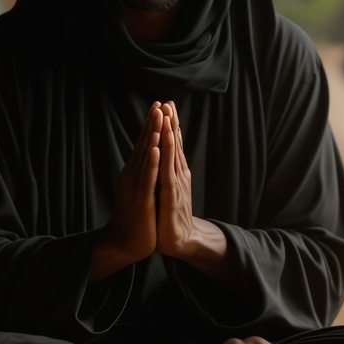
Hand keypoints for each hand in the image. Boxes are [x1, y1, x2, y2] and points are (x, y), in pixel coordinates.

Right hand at [90, 102, 160, 277]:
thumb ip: (144, 171)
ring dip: (152, 136)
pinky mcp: (142, 200)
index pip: (145, 143)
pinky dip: (152, 163)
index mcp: (135, 172)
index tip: (159, 105)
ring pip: (146, 157)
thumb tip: (150, 154)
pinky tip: (156, 149)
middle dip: (152, 123)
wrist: (124, 243)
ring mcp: (136, 187)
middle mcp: (133, 175)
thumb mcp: (140, 189)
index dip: (151, 124)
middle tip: (159, 102)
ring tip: (158, 117)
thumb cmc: (135, 216)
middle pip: (144, 144)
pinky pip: (147, 178)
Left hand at [155, 101, 195, 258]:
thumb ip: (167, 172)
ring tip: (167, 116)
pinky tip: (162, 144)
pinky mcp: (171, 198)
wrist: (181, 241)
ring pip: (172, 155)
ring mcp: (176, 185)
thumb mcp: (168, 189)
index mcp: (176, 172)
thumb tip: (162, 156)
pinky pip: (167, 173)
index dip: (170, 125)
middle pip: (174, 145)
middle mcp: (178, 175)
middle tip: (169, 102)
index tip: (166, 105)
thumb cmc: (172, 216)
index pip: (172, 144)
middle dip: (171, 123)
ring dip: (169, 134)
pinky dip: (165, 157)